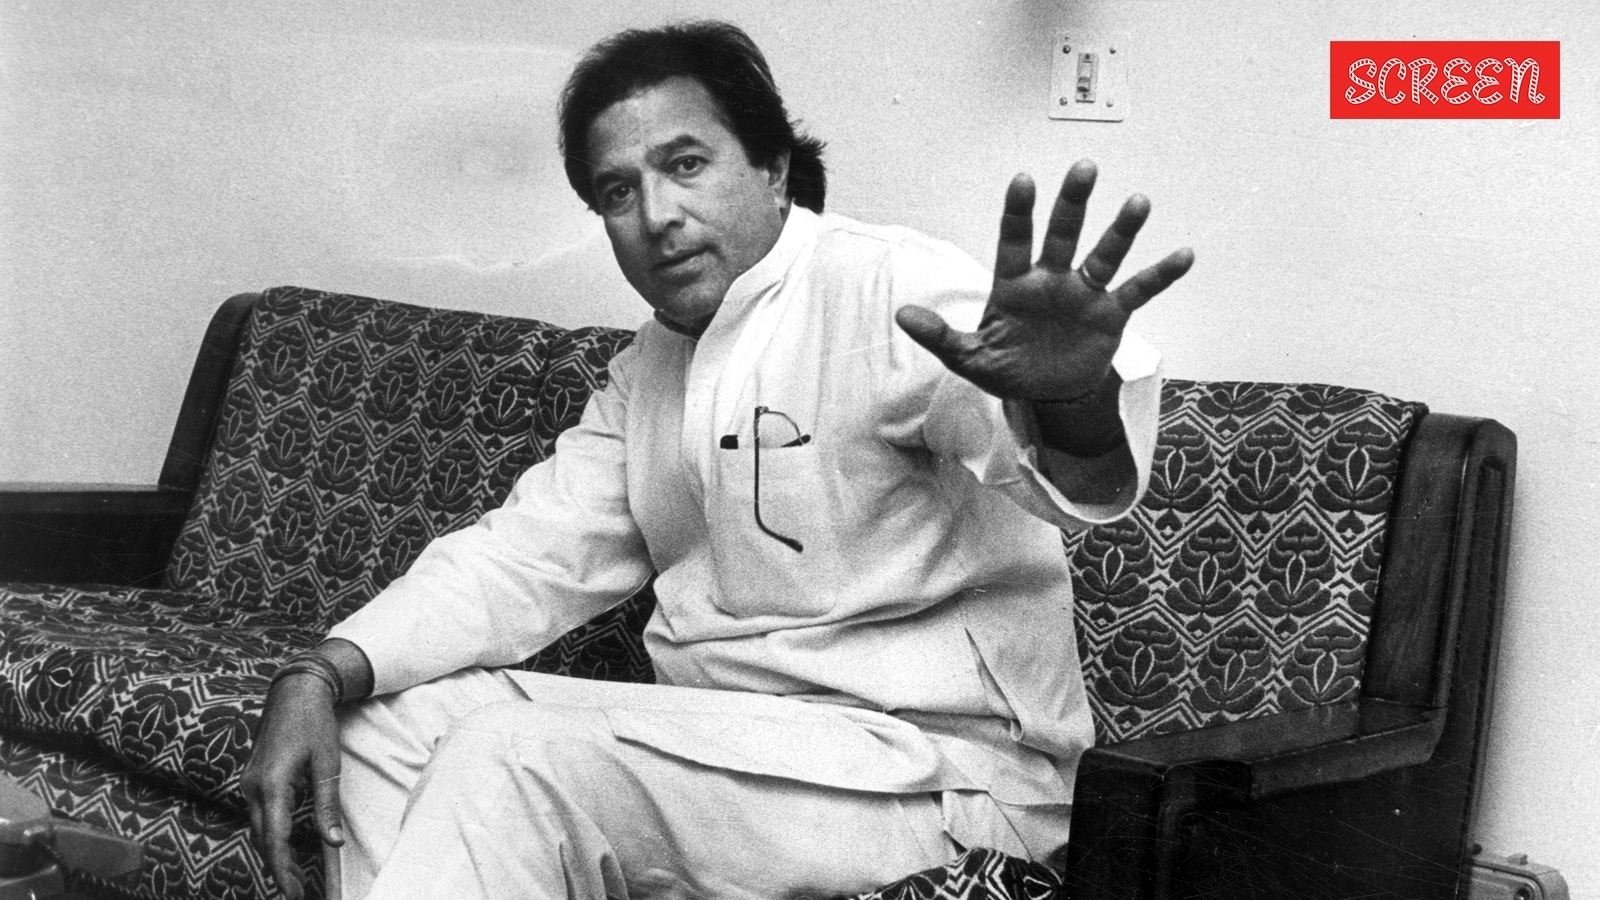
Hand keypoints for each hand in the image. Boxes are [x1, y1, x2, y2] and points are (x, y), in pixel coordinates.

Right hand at [241, 675, 344, 899]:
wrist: (294, 691)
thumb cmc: (314, 723)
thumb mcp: (328, 764)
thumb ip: (327, 806)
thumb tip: (334, 843)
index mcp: (273, 784)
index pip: (275, 839)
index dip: (283, 869)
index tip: (292, 892)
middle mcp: (254, 787)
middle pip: (263, 839)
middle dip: (278, 868)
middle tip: (297, 892)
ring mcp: (249, 783)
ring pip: (259, 829)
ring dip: (273, 853)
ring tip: (292, 877)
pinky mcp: (252, 780)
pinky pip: (259, 815)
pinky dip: (271, 834)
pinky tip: (283, 847)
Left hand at [895, 160, 1192, 402]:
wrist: (1047, 393)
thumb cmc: (1006, 366)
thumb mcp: (970, 358)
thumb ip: (940, 337)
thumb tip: (902, 314)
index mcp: (1015, 285)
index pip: (1014, 241)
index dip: (1019, 212)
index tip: (1024, 180)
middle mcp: (1052, 279)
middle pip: (1063, 234)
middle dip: (1072, 203)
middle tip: (1085, 168)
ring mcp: (1084, 294)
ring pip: (1105, 254)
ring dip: (1122, 230)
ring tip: (1138, 202)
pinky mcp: (1111, 315)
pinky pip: (1138, 290)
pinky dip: (1160, 274)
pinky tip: (1184, 253)